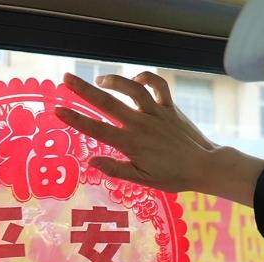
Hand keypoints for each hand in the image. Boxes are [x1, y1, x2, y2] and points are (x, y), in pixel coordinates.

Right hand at [55, 72, 263, 204]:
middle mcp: (141, 125)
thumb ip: (116, 169)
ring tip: (99, 79)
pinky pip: (158, 86)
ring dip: (114, 80)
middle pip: (108, 103)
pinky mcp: (170, 108)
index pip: (97, 129)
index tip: (58, 109)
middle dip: (84, 90)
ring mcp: (156, 114)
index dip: (76, 119)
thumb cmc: (173, 177)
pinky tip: (135, 79)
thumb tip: (91, 161)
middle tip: (66, 79)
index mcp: (131, 144)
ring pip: (132, 89)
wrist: (205, 166)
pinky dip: (146, 78)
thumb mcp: (142, 180)